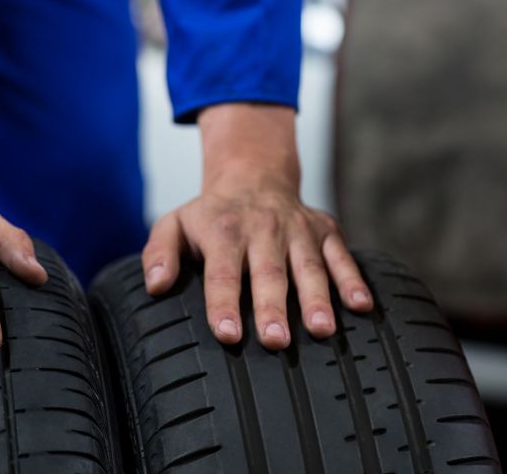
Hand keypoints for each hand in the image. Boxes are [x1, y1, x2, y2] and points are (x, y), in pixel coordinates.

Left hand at [141, 103, 372, 349]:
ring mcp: (297, 231)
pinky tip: (361, 306)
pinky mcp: (326, 231)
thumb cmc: (210, 214)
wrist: (254, 174)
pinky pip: (342, 256)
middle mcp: (262, 230)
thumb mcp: (174, 224)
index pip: (222, 273)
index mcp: (223, 232)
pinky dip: (353, 280)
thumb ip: (159, 254)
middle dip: (273, 308)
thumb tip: (156, 287)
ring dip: (317, 299)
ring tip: (322, 330)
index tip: (228, 334)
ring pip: (308, 267)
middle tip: (276, 342)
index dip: (224, 304)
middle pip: (268, 273)